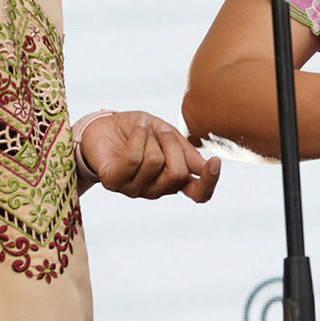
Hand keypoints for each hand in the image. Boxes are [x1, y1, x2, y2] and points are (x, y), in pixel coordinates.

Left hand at [80, 111, 221, 201]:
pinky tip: (137, 127)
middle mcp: (156, 190)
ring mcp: (134, 189)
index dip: (209, 182)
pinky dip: (139, 137)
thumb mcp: (167, 135)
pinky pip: (134, 159)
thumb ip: (184, 151)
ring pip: (156, 162)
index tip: (215, 162)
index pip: (198, 194)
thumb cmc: (138, 132)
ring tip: (143, 129)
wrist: (104, 126)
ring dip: (151, 137)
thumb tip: (205, 166)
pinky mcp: (113, 181)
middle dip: (172, 143)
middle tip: (161, 130)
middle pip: (178, 173)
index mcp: (173, 180)